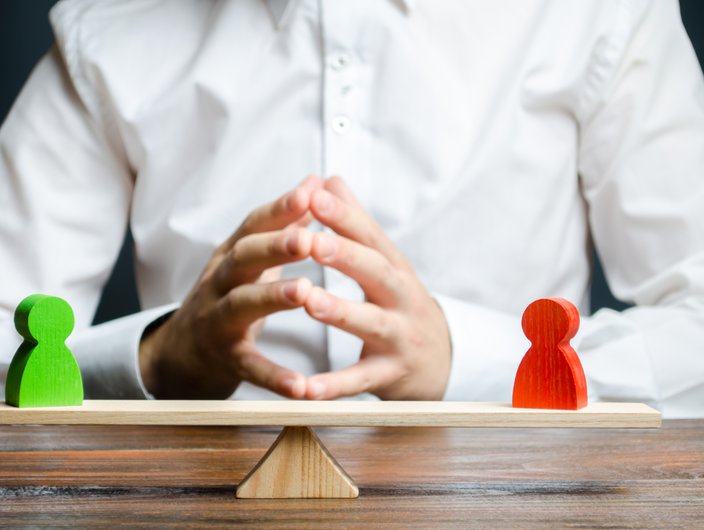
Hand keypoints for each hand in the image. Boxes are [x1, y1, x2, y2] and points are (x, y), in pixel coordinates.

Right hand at [139, 177, 321, 398]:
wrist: (181, 352)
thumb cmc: (228, 295)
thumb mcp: (249, 258)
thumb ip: (282, 225)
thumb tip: (314, 183)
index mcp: (231, 255)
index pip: (253, 224)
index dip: (280, 208)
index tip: (311, 192)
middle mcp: (219, 282)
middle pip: (243, 258)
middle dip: (275, 245)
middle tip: (308, 239)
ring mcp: (218, 320)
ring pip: (241, 304)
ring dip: (273, 297)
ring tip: (305, 291)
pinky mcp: (224, 359)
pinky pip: (248, 367)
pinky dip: (273, 377)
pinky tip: (300, 387)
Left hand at [303, 176, 451, 400]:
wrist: (443, 361)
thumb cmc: (400, 303)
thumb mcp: (384, 262)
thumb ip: (355, 223)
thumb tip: (329, 179)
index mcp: (393, 266)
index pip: (369, 235)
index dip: (343, 215)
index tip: (313, 194)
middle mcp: (400, 297)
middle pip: (375, 272)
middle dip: (345, 256)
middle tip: (312, 241)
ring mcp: (398, 337)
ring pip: (370, 323)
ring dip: (340, 312)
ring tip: (309, 301)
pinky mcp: (390, 375)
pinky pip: (360, 381)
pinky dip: (334, 386)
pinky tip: (306, 388)